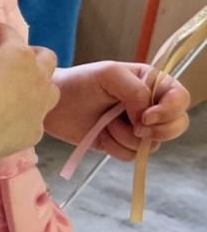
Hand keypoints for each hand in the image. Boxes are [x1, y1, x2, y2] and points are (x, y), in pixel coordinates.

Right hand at [0, 24, 60, 165]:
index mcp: (19, 54)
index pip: (9, 34)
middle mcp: (37, 77)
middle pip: (47, 58)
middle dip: (35, 55)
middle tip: (18, 60)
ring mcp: (40, 105)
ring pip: (51, 92)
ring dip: (40, 89)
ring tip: (23, 92)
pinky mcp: (35, 131)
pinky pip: (35, 122)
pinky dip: (26, 119)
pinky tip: (12, 122)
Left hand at [47, 60, 191, 158]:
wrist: (52, 103)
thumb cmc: (80, 82)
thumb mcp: (110, 75)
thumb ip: (135, 91)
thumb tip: (146, 117)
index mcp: (151, 83)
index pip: (180, 98)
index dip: (170, 110)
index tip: (147, 117)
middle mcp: (148, 106)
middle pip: (176, 125)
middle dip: (159, 131)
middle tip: (136, 128)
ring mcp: (136, 128)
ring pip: (152, 144)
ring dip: (127, 137)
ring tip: (106, 123)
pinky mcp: (120, 144)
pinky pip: (132, 156)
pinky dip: (116, 148)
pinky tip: (101, 135)